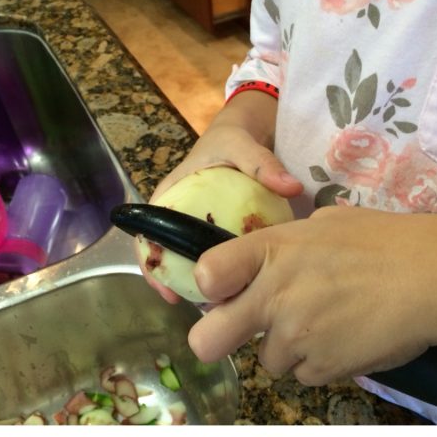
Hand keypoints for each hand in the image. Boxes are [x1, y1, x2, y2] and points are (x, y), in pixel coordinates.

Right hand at [142, 92, 302, 303]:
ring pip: (188, 261)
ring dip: (199, 283)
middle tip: (196, 305)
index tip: (168, 291)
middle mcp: (176, 216)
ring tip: (218, 305)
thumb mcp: (242, 144)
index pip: (146, 236)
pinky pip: (212, 256)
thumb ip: (263, 164)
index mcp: (167, 197)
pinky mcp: (214, 231)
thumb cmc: (232, 137)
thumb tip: (290, 187)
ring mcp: (194, 226)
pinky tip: (238, 289)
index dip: (150, 267)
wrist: (246, 131)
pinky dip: (222, 273)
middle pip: (165, 257)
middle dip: (176, 284)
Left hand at [188, 206, 436, 384]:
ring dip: (291, 348)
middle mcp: (273, 296)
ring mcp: (294, 336)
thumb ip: (281, 246)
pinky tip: (346, 338)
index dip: (209, 289)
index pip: (206, 275)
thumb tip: (259, 257)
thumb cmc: (386, 245)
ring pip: (268, 359)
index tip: (222, 292)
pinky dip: (321, 363)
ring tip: (329, 322)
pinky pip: (303, 375)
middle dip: (214, 340)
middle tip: (236, 333)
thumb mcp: (324, 226)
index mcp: (270, 252)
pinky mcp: (319, 367)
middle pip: (207, 340)